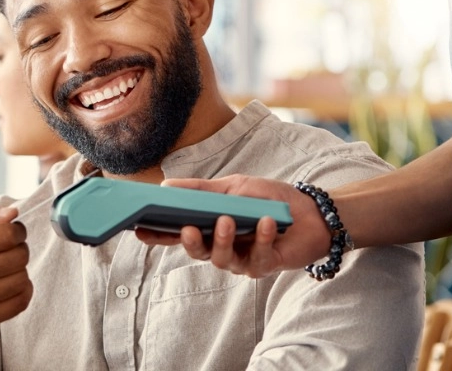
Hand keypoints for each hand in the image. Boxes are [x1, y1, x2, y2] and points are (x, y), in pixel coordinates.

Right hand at [0, 205, 32, 336]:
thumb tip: (12, 214)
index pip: (8, 234)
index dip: (17, 230)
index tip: (13, 232)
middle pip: (19, 256)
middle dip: (19, 248)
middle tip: (9, 249)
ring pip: (22, 279)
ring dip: (19, 270)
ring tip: (5, 267)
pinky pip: (20, 302)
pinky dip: (22, 290)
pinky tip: (9, 283)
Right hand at [134, 174, 329, 277]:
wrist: (313, 211)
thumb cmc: (271, 199)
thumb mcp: (233, 187)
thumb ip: (201, 190)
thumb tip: (165, 186)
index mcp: (209, 228)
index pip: (177, 234)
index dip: (157, 235)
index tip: (138, 229)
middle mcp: (221, 247)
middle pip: (196, 252)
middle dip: (189, 242)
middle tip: (187, 228)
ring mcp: (241, 260)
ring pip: (221, 259)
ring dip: (223, 240)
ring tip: (228, 220)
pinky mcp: (264, 266)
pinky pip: (256, 257)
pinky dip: (259, 237)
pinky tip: (264, 223)